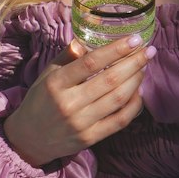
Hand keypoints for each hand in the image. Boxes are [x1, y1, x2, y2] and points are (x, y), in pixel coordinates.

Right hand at [2, 35, 154, 167]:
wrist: (29, 138)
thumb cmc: (41, 100)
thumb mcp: (47, 74)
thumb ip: (67, 56)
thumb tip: (86, 38)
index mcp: (57, 83)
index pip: (90, 62)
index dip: (115, 50)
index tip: (134, 39)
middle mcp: (69, 103)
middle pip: (109, 80)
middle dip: (134, 63)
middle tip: (148, 51)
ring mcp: (80, 123)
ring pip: (117, 99)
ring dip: (136, 81)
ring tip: (144, 67)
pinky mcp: (90, 138)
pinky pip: (119, 121)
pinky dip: (134, 105)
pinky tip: (139, 92)